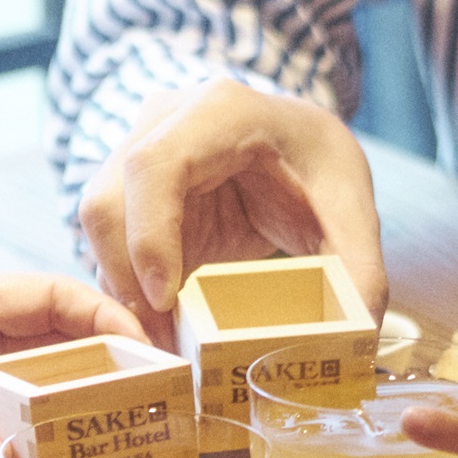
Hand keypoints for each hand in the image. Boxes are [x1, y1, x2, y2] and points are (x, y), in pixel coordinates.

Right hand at [78, 79, 385, 343]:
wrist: (298, 146)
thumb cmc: (318, 165)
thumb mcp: (351, 209)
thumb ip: (359, 268)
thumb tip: (359, 330)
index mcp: (219, 111)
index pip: (155, 165)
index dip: (149, 233)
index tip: (166, 297)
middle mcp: (163, 121)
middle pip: (108, 199)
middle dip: (127, 277)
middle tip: (164, 345)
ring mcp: (136, 152)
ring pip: (97, 226)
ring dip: (122, 290)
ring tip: (165, 346)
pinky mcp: (129, 194)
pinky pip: (109, 245)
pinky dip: (128, 290)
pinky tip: (162, 328)